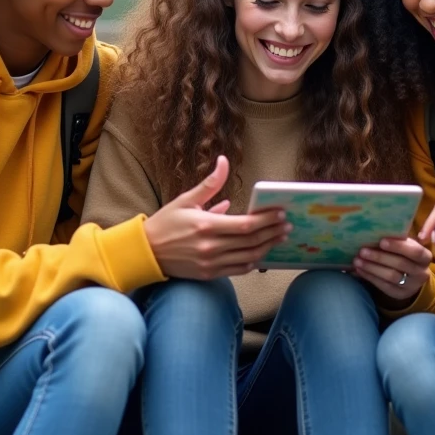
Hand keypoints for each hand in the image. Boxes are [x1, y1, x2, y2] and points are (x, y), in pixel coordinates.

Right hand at [144, 156, 289, 279]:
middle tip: (287, 225)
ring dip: (267, 247)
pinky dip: (253, 262)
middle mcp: (210, 246)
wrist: (146, 252)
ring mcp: (211, 263)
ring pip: (248, 257)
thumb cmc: (166, 223)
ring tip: (280, 237)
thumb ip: (210, 183)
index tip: (280, 213)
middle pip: (251, 241)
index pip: (245, 225)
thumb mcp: (185, 199)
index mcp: (206, 225)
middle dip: (273, 232)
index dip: (266, 220)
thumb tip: (224, 160)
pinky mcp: (210, 274)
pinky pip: (238, 269)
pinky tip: (262, 252)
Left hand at [352, 236, 432, 303]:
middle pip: (400, 264)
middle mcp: (421, 272)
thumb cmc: (405, 255)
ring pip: (391, 276)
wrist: (412, 278)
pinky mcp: (400, 294)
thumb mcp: (407, 246)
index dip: (398, 246)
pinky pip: (384, 286)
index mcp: (425, 257)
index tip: (381, 241)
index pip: (414, 251)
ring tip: (357, 260)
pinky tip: (359, 270)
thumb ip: (397, 240)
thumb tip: (374, 233)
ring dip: (372, 268)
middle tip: (362, 251)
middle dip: (379, 257)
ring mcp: (411, 286)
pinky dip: (370, 277)